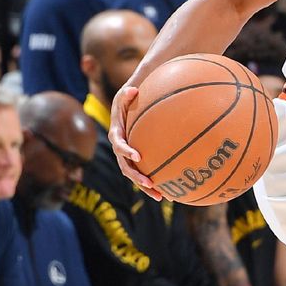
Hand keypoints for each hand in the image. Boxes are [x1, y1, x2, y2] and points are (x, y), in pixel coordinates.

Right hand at [108, 86, 162, 200]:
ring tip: (162, 196)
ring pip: (135, 175)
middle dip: (137, 178)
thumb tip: (133, 90)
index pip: (119, 145)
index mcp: (116, 134)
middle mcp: (121, 148)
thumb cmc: (130, 96)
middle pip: (126, 167)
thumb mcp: (126, 92)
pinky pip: (145, 171)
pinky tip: (170, 190)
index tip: (138, 156)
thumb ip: (127, 93)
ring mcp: (128, 155)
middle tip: (150, 183)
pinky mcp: (137, 158)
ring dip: (146, 187)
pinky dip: (155, 181)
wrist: (130, 103)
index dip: (126, 152)